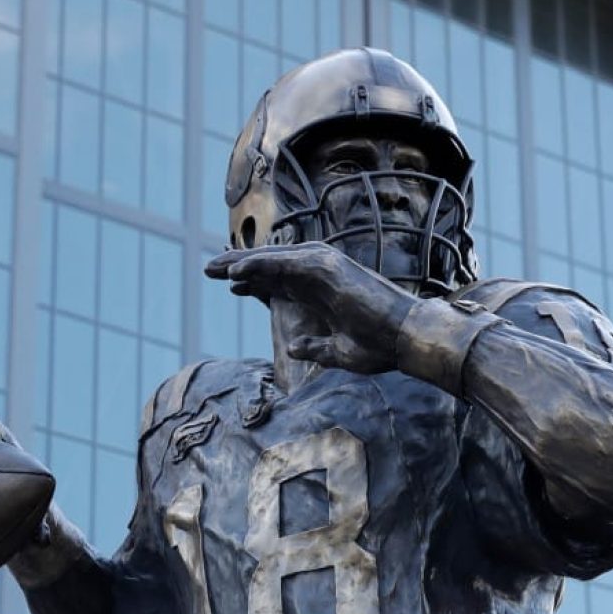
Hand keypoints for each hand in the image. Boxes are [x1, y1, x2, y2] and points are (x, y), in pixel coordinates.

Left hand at [205, 243, 416, 373]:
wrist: (404, 340)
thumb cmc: (378, 346)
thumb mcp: (338, 352)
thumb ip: (315, 348)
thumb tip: (294, 347)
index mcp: (322, 293)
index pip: (280, 282)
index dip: (253, 281)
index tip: (229, 285)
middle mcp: (321, 276)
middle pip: (271, 267)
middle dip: (240, 268)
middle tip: (209, 270)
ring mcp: (325, 268)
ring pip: (273, 261)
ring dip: (243, 262)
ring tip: (214, 268)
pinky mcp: (327, 267)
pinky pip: (283, 263)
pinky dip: (259, 265)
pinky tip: (236, 272)